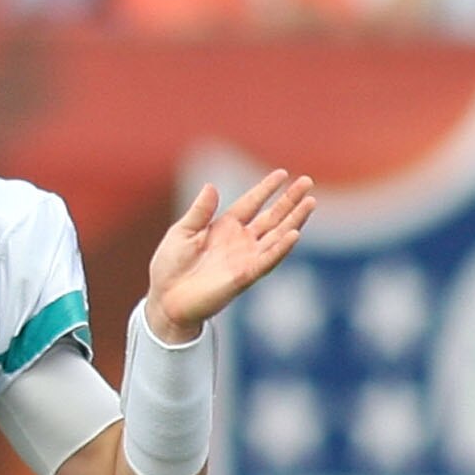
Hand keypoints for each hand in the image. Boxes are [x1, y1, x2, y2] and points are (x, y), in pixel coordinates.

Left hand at [145, 168, 315, 343]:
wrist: (165, 300)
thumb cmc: (170, 267)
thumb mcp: (181, 233)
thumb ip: (199, 212)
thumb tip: (210, 186)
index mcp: (224, 227)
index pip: (251, 203)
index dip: (266, 189)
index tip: (282, 174)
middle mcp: (240, 241)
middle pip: (271, 216)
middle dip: (289, 200)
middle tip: (307, 181)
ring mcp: (245, 258)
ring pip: (276, 235)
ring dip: (294, 220)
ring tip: (310, 202)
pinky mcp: (244, 276)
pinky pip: (267, 260)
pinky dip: (280, 248)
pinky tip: (294, 233)